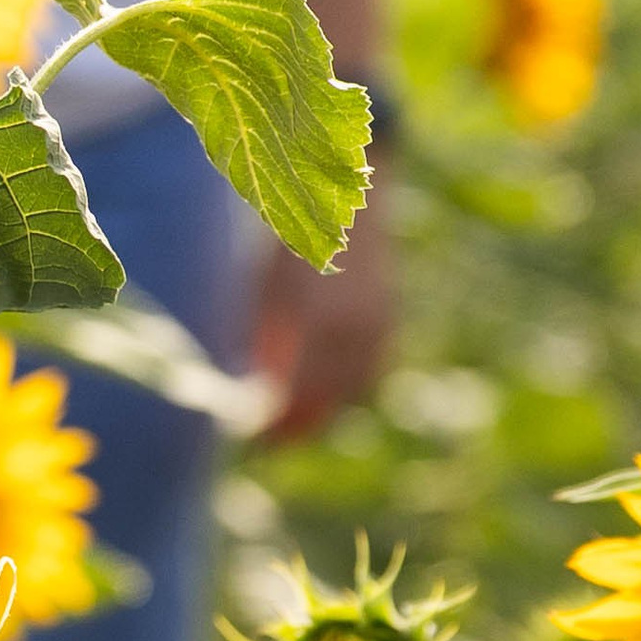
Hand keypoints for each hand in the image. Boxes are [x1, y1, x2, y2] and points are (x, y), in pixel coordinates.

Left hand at [256, 178, 393, 442]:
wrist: (344, 200)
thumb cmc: (290, 241)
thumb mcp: (267, 290)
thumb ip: (267, 342)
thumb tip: (258, 392)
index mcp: (315, 320)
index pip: (295, 393)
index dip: (275, 422)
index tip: (253, 437)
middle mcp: (350, 329)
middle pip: (326, 399)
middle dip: (299, 424)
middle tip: (271, 439)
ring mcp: (375, 326)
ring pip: (351, 389)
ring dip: (324, 409)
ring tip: (294, 420)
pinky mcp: (387, 321)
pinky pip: (369, 370)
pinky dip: (346, 388)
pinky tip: (324, 391)